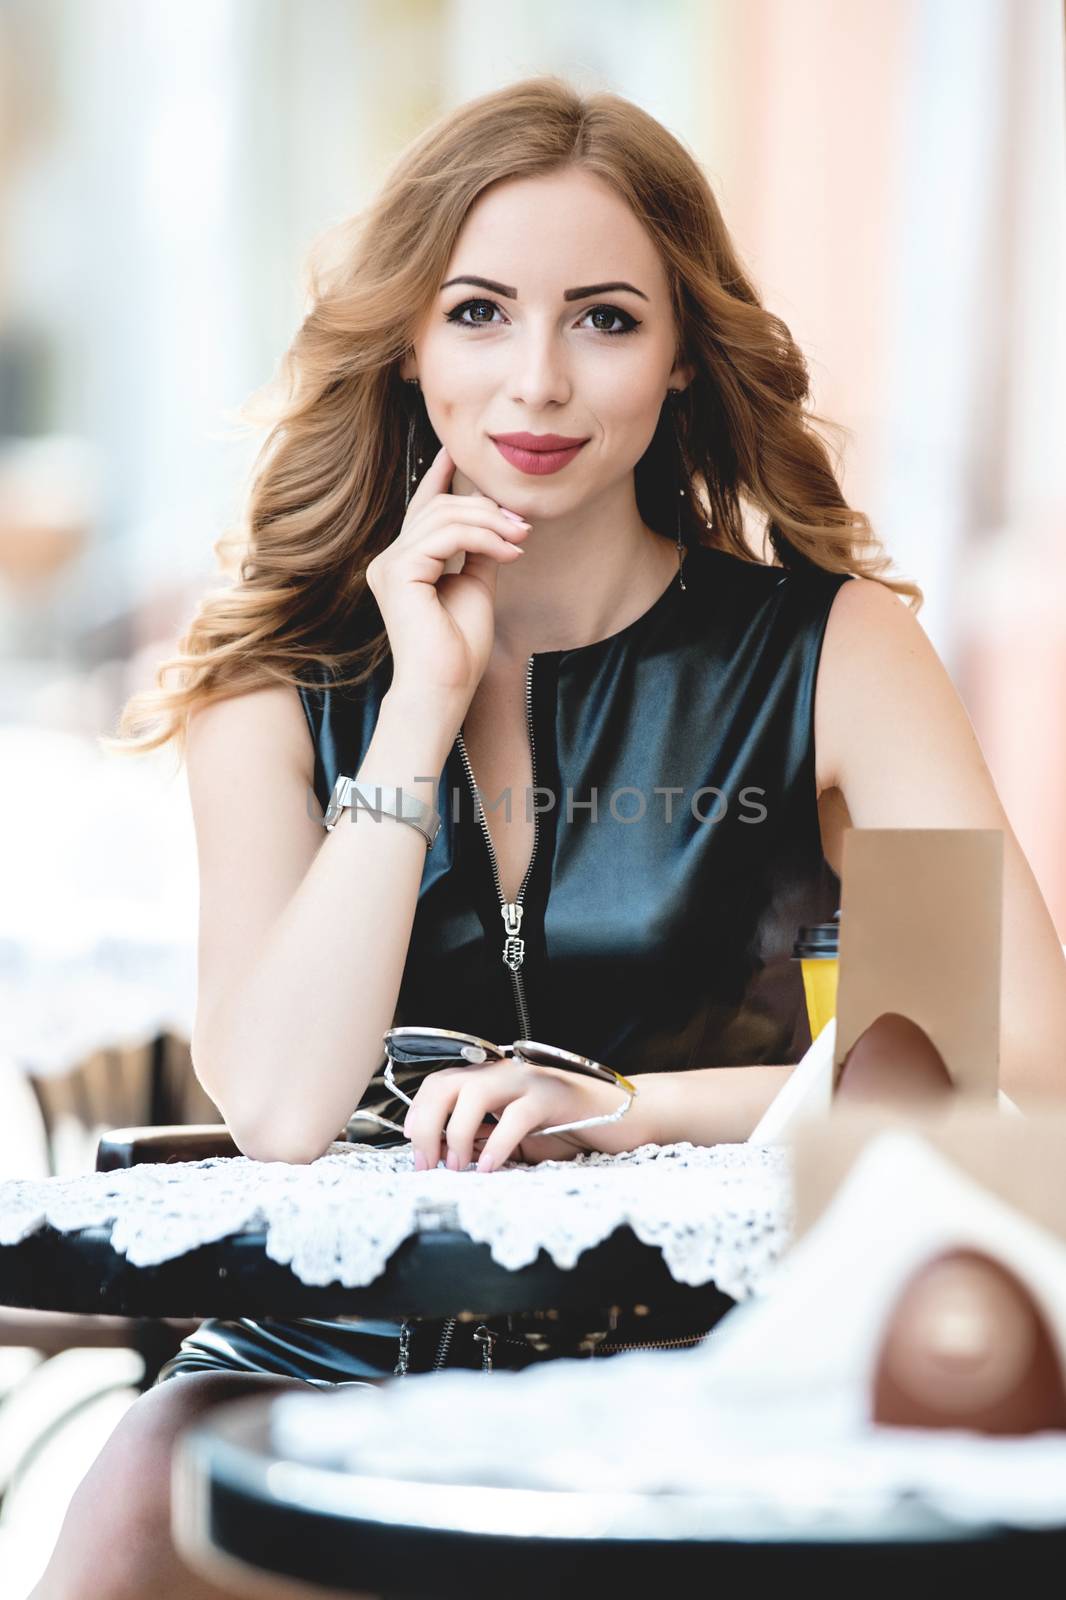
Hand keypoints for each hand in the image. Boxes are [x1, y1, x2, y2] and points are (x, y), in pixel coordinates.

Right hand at [364, 445, 530, 706]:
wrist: (445, 687)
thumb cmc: (459, 649)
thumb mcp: (475, 587)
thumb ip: (478, 552)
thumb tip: (496, 522)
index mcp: (405, 563)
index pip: (422, 508)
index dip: (439, 476)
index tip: (457, 452)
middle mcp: (390, 559)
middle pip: (439, 507)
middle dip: (486, 508)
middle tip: (523, 526)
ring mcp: (390, 565)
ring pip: (445, 516)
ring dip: (491, 524)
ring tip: (521, 540)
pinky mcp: (398, 572)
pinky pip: (446, 535)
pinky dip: (484, 539)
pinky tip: (509, 553)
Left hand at [402, 1059, 629, 1172]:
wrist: (622, 1116)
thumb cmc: (568, 1127)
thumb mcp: (515, 1136)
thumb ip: (484, 1138)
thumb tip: (445, 1157)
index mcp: (492, 1078)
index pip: (439, 1083)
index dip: (419, 1113)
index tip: (414, 1148)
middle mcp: (505, 1072)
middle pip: (448, 1084)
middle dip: (427, 1124)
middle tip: (426, 1164)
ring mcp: (529, 1080)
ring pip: (475, 1091)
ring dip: (456, 1132)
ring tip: (455, 1166)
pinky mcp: (553, 1096)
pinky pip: (516, 1116)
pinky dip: (496, 1143)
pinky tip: (489, 1167)